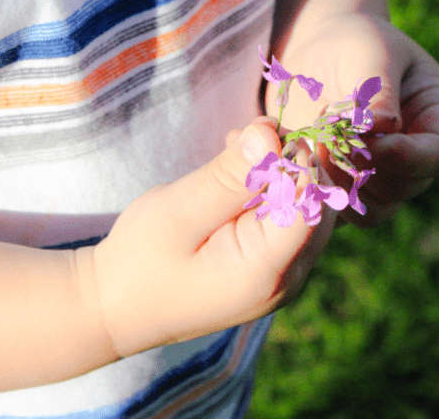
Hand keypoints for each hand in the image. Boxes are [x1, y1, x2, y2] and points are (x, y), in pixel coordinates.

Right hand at [86, 117, 336, 356]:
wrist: (120, 307)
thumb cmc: (139, 260)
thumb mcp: (177, 210)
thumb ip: (228, 176)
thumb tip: (272, 134)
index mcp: (265, 273)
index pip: (311, 204)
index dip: (295, 160)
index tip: (260, 130)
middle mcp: (288, 281)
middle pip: (318, 206)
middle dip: (292, 162)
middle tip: (249, 133)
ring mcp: (286, 278)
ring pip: (309, 209)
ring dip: (282, 172)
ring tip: (238, 147)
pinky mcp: (277, 268)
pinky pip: (291, 220)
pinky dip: (273, 190)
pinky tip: (241, 171)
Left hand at [269, 13, 438, 226]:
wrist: (319, 52)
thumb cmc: (355, 40)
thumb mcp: (372, 51)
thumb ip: (379, 89)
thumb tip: (384, 128)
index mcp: (436, 120)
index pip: (437, 154)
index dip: (409, 157)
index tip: (375, 144)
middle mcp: (413, 158)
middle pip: (402, 188)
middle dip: (364, 167)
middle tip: (328, 134)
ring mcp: (379, 179)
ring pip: (368, 209)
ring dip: (335, 182)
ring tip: (311, 142)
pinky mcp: (344, 189)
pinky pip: (333, 211)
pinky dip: (310, 192)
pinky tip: (289, 160)